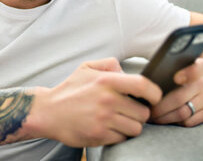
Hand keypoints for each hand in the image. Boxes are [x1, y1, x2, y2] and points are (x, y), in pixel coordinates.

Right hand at [29, 58, 161, 146]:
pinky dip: (119, 135)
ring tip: (119, 120)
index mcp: (106, 81)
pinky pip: (122, 139)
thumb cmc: (69, 90)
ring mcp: (103, 119)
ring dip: (130, 126)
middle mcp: (107, 100)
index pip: (143, 85)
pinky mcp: (99, 136)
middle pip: (143, 112)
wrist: (48, 112)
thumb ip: (109, 64)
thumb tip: (126, 71)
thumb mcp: (86, 68)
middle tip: (129, 111)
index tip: (153, 97)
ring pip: (136, 128)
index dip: (155, 93)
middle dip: (139, 113)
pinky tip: (108, 128)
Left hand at [150, 58, 202, 126]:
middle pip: (179, 98)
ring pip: (182, 113)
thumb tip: (147, 80)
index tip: (176, 78)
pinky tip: (163, 119)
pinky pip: (188, 122)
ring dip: (164, 118)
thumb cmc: (181, 72)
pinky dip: (173, 122)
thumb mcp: (177, 65)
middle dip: (159, 107)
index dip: (188, 74)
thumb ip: (167, 68)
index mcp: (195, 67)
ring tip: (151, 116)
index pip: (196, 69)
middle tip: (147, 109)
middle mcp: (202, 84)